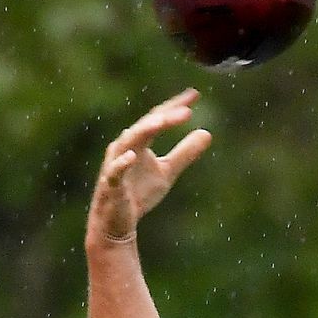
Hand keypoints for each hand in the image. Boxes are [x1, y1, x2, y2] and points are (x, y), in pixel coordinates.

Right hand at [87, 90, 212, 245]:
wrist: (118, 223)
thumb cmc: (138, 194)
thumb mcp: (167, 172)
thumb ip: (185, 153)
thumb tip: (207, 133)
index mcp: (139, 141)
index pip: (157, 118)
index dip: (175, 106)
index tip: (195, 94)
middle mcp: (125, 147)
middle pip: (144, 126)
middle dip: (164, 117)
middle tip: (186, 111)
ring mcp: (116, 165)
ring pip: (127, 142)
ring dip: (144, 131)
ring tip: (161, 122)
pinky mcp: (110, 186)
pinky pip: (114, 172)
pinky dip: (122, 163)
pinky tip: (132, 156)